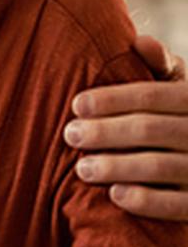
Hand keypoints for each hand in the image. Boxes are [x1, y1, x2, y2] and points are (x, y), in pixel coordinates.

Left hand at [67, 34, 187, 219]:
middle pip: (152, 129)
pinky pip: (179, 205)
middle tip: (70, 135)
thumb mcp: (180, 90)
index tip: (76, 105)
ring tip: (82, 168)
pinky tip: (115, 196)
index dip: (114, 99)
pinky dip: (147, 200)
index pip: (154, 95)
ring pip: (161, 166)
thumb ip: (162, 68)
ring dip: (117, 166)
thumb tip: (140, 41)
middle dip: (106, 132)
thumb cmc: (182, 119)